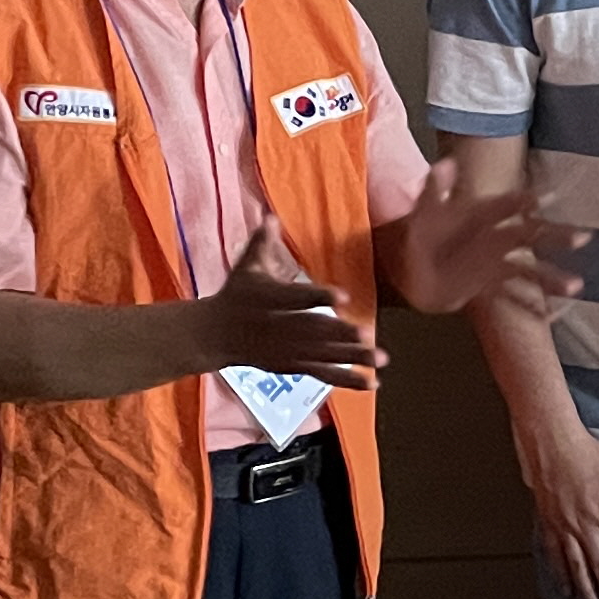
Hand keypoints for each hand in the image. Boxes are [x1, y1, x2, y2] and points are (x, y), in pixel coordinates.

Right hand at [202, 220, 384, 387]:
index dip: (320, 296)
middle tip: (368, 335)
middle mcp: (281, 327)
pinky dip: (348, 380)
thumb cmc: (237, 294)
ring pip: (324, 355)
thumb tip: (270, 215)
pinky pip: (323, 374)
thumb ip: (261, 242)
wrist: (216, 334)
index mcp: (270, 299)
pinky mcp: (294, 366)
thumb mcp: (245, 267)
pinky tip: (374, 383)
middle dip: (341, 335)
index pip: (297, 297)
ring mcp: (289, 350)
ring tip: (382, 359)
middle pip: (314, 332)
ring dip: (354, 359)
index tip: (344, 295)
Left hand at [400, 159, 582, 319]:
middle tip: (583, 236)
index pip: (506, 205)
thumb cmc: (423, 235)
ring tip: (575, 286)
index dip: (522, 202)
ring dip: (552, 277)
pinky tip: (551, 317)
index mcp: (482, 215)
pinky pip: (515, 296)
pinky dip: (532, 306)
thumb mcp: (424, 212)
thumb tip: (444, 164)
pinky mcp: (491, 284)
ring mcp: (497, 262)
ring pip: (529, 269)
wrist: (415, 266)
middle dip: (556, 236)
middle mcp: (496, 237)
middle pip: (531, 234)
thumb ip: (434, 191)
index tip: (540, 200)